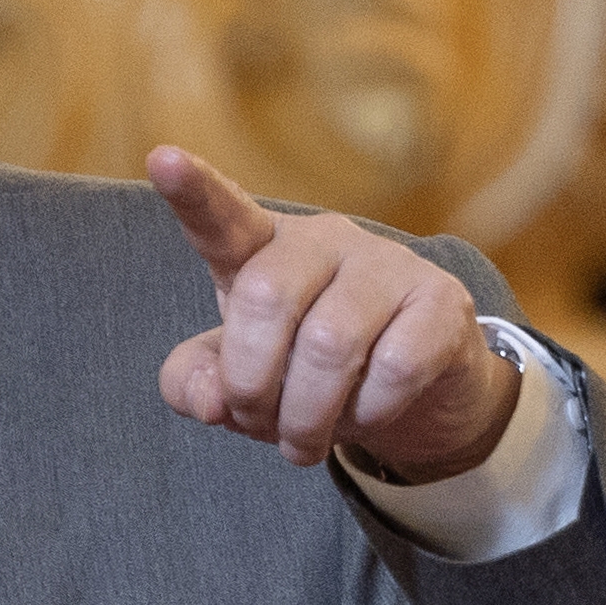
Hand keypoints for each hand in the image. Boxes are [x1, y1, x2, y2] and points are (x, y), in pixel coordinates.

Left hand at [148, 147, 520, 481]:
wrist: (415, 389)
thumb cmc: (305, 369)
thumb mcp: (236, 375)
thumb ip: (195, 382)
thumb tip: (210, 403)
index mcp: (262, 248)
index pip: (222, 216)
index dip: (193, 193)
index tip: (163, 161)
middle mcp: (325, 239)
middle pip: (265, 299)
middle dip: (250, 385)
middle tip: (256, 425)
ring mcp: (389, 262)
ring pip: (329, 344)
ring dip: (307, 416)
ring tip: (302, 443)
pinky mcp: (442, 299)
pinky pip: (394, 368)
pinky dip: (367, 414)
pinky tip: (365, 417)